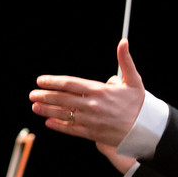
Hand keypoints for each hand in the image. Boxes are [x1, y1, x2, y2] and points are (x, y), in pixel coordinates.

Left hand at [29, 40, 144, 146]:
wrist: (145, 129)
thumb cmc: (139, 103)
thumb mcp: (134, 80)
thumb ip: (125, 61)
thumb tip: (123, 42)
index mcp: (99, 90)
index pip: (70, 84)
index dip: (53, 82)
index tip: (41, 80)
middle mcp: (92, 105)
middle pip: (63, 99)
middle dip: (45, 96)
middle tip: (32, 94)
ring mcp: (91, 120)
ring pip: (65, 114)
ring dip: (47, 110)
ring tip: (35, 107)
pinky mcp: (92, 133)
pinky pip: (72, 129)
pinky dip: (59, 126)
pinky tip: (48, 123)